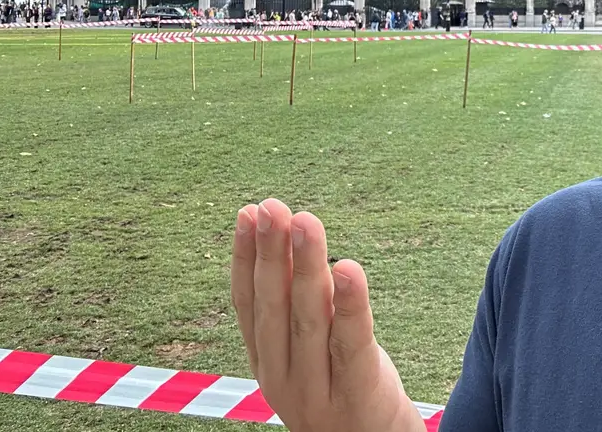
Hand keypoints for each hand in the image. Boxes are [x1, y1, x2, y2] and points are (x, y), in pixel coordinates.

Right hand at [231, 199, 425, 431]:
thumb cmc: (342, 385)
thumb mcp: (309, 347)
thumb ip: (295, 302)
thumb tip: (285, 234)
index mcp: (265, 362)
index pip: (248, 303)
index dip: (246, 257)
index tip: (249, 212)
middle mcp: (282, 377)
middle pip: (274, 307)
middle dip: (273, 253)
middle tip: (274, 207)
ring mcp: (316, 389)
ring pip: (309, 318)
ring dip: (306, 266)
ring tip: (306, 221)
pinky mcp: (356, 394)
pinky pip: (351, 343)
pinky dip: (349, 304)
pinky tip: (348, 268)